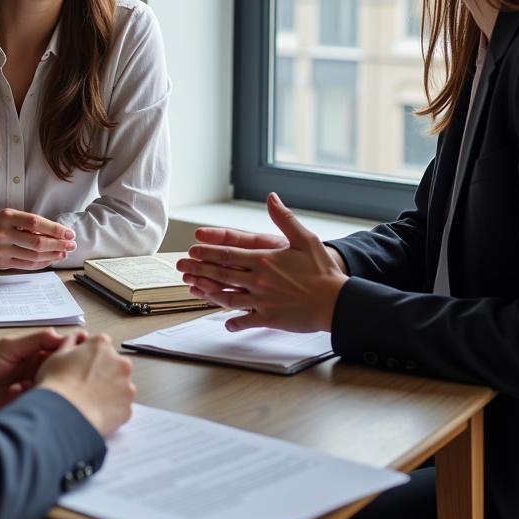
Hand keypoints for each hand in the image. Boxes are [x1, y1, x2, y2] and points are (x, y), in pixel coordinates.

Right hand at [0, 207, 76, 271]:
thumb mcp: (10, 216)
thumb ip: (30, 224)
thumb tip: (57, 234)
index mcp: (7, 217)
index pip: (36, 223)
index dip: (55, 229)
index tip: (69, 233)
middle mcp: (3, 234)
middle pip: (37, 243)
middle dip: (58, 244)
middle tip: (72, 244)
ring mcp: (1, 250)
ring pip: (33, 256)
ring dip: (53, 255)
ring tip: (64, 252)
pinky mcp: (2, 264)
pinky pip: (27, 266)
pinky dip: (42, 263)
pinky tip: (51, 259)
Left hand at [0, 329, 71, 414]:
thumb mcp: (8, 346)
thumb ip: (35, 340)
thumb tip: (61, 335)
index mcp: (34, 353)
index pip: (60, 350)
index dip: (73, 349)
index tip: (84, 349)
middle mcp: (35, 371)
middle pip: (60, 371)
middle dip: (64, 372)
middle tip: (61, 372)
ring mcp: (30, 389)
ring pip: (51, 390)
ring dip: (48, 387)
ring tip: (35, 383)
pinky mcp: (23, 406)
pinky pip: (38, 406)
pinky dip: (34, 400)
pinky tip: (20, 394)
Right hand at [36, 333, 135, 436]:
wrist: (61, 416)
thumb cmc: (57, 385)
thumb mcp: (56, 355)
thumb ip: (70, 343)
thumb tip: (74, 340)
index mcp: (102, 345)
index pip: (101, 345)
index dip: (90, 356)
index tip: (83, 366)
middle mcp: (119, 362)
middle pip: (114, 365)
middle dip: (103, 373)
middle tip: (85, 385)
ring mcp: (126, 386)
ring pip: (120, 386)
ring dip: (109, 391)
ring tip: (89, 401)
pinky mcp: (127, 408)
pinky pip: (120, 407)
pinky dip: (111, 410)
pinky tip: (94, 412)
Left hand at [176, 192, 348, 332]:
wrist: (336, 302)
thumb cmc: (322, 270)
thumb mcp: (304, 238)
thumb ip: (284, 218)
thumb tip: (271, 197)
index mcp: (263, 260)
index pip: (227, 254)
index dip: (206, 252)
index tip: (192, 250)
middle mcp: (258, 280)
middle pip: (220, 274)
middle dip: (198, 269)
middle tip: (181, 268)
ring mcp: (261, 301)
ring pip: (226, 297)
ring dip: (207, 292)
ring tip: (192, 289)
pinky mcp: (269, 318)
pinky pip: (245, 320)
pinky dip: (233, 321)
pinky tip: (224, 321)